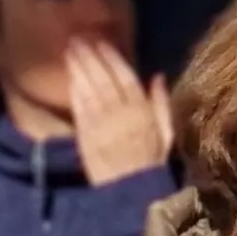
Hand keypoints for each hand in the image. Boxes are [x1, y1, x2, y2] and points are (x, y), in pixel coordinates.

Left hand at [61, 37, 176, 184]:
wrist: (130, 196)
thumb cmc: (151, 166)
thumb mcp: (166, 135)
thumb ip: (161, 105)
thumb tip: (157, 76)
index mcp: (142, 113)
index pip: (126, 78)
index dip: (112, 58)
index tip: (101, 42)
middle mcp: (121, 115)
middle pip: (103, 79)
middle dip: (90, 57)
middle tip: (77, 39)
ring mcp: (101, 125)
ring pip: (89, 90)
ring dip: (78, 68)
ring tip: (70, 50)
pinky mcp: (85, 137)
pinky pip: (79, 109)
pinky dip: (75, 90)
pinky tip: (70, 76)